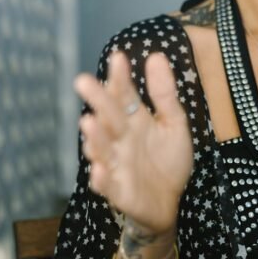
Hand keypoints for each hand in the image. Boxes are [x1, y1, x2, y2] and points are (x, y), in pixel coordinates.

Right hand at [74, 51, 192, 235]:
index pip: (124, 95)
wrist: (172, 203)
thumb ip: (165, 93)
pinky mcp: (118, 191)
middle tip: (83, 81)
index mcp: (133, 120)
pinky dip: (101, 179)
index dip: (120, 78)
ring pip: (102, 149)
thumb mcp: (174, 123)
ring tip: (88, 121)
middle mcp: (120, 139)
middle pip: (107, 117)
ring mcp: (116, 164)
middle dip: (97, 100)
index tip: (118, 57)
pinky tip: (99, 170)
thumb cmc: (168, 160)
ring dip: (94, 137)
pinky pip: (107, 185)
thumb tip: (157, 55)